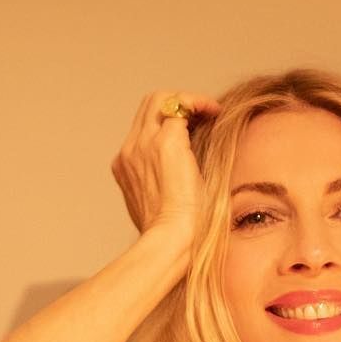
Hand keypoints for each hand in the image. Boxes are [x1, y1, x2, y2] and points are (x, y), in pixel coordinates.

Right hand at [110, 89, 219, 246]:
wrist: (171, 241)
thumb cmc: (172, 234)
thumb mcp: (159, 206)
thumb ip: (162, 186)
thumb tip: (185, 179)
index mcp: (125, 168)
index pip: (142, 129)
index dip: (166, 122)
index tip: (191, 131)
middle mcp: (130, 152)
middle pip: (148, 107)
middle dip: (176, 105)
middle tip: (201, 116)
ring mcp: (144, 145)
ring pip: (161, 100)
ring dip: (187, 101)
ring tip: (209, 112)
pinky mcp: (166, 143)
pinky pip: (180, 106)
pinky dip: (198, 103)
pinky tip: (215, 113)